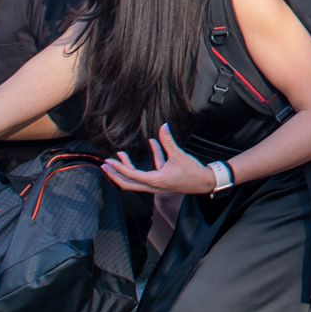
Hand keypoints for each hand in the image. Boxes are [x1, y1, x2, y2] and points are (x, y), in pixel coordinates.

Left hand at [103, 124, 217, 195]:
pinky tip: (152, 143)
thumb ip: (168, 141)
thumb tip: (163, 127)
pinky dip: (150, 158)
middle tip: (105, 166)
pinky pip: (152, 169)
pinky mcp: (163, 179)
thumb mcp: (179, 156)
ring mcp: (157, 183)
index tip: (109, 161)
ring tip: (120, 156)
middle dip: (115, 175)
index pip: (131, 175)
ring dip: (127, 168)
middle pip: (128, 183)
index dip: (119, 168)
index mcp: (155, 181)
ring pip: (137, 178)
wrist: (205, 182)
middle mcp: (153, 185)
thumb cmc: (193, 173)